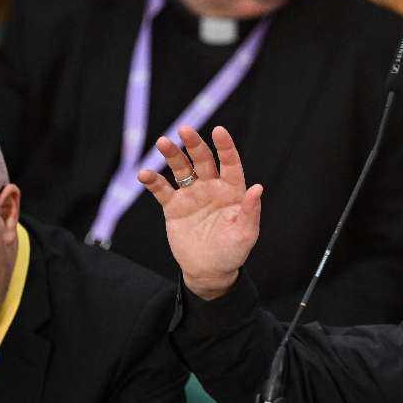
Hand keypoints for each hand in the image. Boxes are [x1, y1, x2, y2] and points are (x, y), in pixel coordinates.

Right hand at [139, 125, 262, 299]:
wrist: (208, 271)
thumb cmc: (232, 253)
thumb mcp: (245, 235)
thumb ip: (250, 211)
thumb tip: (257, 188)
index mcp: (232, 191)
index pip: (230, 164)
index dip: (225, 147)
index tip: (219, 131)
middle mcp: (211, 188)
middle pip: (202, 160)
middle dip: (194, 144)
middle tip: (184, 130)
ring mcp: (191, 195)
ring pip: (181, 169)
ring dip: (171, 155)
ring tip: (162, 142)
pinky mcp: (174, 207)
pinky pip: (162, 190)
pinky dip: (153, 181)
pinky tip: (144, 174)